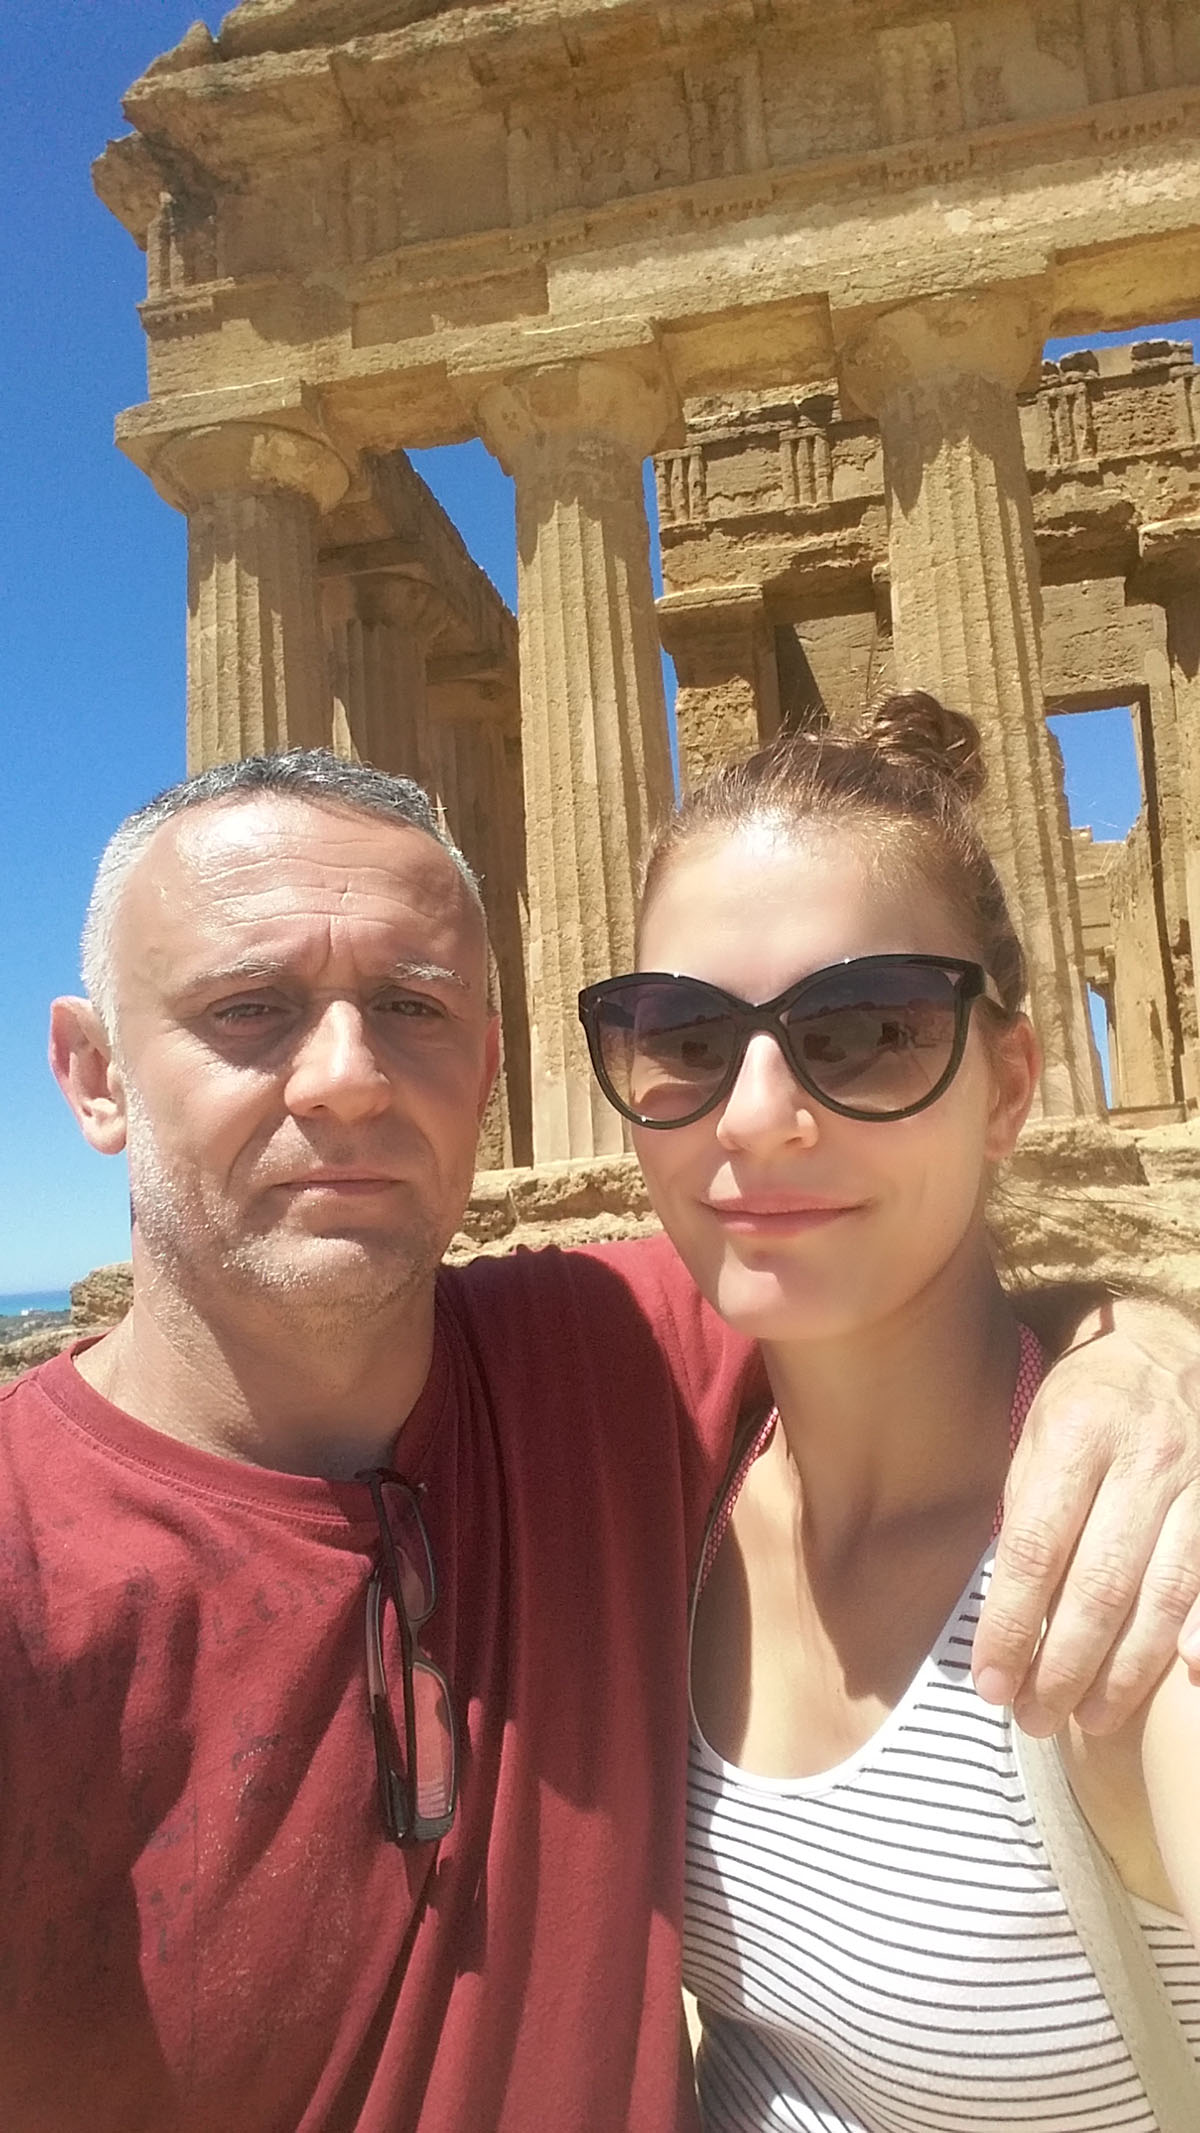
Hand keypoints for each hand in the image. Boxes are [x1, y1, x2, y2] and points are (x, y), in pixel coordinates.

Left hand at [973, 1301, 1199, 1734]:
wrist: (1168, 1346)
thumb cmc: (1085, 1400)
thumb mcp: (1036, 1429)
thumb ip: (1024, 1508)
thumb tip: (1006, 1611)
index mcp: (1077, 1433)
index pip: (1035, 1549)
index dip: (1012, 1625)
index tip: (990, 1682)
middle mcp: (1145, 1458)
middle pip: (1101, 1585)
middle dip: (1065, 1666)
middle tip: (1034, 1718)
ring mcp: (1198, 1482)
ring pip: (1163, 1597)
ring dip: (1125, 1673)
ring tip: (1090, 1720)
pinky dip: (1192, 1639)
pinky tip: (1172, 1682)